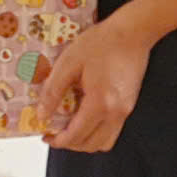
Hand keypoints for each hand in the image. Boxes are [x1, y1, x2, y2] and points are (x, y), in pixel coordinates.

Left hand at [40, 10, 155, 152]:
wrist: (133, 32)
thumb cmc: (102, 42)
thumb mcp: (69, 63)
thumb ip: (53, 91)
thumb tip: (42, 114)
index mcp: (100, 103)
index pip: (77, 135)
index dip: (58, 141)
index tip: (46, 136)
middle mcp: (116, 112)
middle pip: (92, 145)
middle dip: (71, 144)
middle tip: (54, 133)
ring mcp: (126, 110)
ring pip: (105, 142)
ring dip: (86, 140)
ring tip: (70, 127)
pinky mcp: (129, 104)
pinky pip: (112, 130)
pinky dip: (97, 131)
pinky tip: (85, 116)